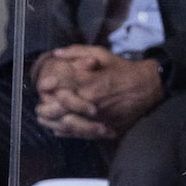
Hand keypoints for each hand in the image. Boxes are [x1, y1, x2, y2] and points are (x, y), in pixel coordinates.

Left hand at [32, 46, 163, 139]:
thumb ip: (77, 51)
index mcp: (89, 83)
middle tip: (39, 103)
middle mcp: (90, 103)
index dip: (47, 84)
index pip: (60, 85)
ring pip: (65, 124)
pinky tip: (56, 127)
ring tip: (42, 116)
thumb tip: (55, 54)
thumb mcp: (101, 53)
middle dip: (45, 105)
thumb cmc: (122, 69)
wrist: (146, 89)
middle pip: (58, 108)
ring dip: (51, 120)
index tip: (42, 84)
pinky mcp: (101, 130)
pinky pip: (77, 134)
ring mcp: (95, 119)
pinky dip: (64, 131)